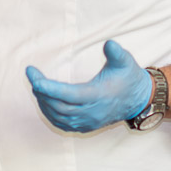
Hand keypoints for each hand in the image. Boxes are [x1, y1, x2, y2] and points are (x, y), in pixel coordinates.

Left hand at [26, 40, 151, 132]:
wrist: (138, 100)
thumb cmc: (129, 78)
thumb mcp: (125, 61)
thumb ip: (116, 53)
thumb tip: (108, 44)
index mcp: (98, 95)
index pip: (68, 94)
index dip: (49, 87)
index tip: (34, 77)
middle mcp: (91, 112)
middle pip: (58, 106)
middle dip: (41, 91)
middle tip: (32, 75)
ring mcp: (88, 122)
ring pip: (58, 116)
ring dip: (44, 102)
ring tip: (36, 85)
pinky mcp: (86, 126)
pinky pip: (62, 123)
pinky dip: (50, 113)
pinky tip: (44, 101)